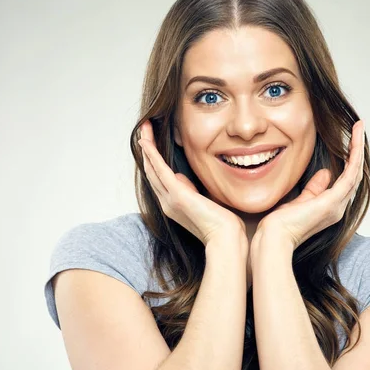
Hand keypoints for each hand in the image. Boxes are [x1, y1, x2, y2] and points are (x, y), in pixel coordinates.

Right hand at [137, 120, 245, 246]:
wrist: (225, 238)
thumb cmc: (221, 223)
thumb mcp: (203, 201)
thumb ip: (191, 190)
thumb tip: (181, 176)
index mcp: (173, 204)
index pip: (159, 178)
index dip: (153, 160)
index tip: (151, 143)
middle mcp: (167, 202)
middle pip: (151, 171)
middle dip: (146, 150)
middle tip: (144, 131)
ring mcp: (170, 199)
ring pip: (152, 169)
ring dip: (146, 148)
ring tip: (143, 130)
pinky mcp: (177, 195)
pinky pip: (160, 171)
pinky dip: (152, 155)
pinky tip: (146, 143)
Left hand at [253, 120, 365, 251]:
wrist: (274, 237)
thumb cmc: (281, 223)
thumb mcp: (300, 200)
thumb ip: (314, 188)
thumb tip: (326, 173)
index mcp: (330, 207)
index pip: (346, 179)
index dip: (349, 160)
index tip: (348, 140)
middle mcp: (338, 207)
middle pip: (355, 174)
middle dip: (357, 150)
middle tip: (358, 128)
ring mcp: (337, 206)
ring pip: (355, 172)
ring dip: (358, 148)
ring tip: (358, 127)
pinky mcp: (332, 202)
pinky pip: (350, 175)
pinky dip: (353, 156)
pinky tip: (353, 141)